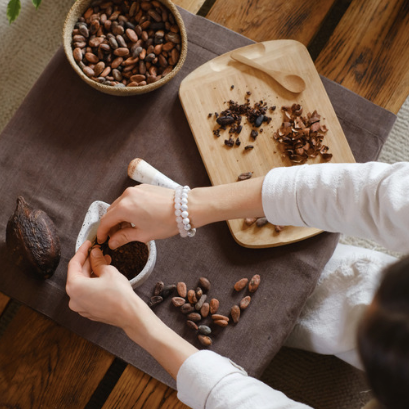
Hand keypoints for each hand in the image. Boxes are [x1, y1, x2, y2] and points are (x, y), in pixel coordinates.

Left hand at [66, 241, 197, 379]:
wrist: (129, 314)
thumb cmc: (119, 294)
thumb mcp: (108, 271)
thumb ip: (98, 261)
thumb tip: (94, 253)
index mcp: (74, 287)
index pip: (74, 264)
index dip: (82, 251)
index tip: (88, 244)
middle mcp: (73, 298)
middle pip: (78, 274)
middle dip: (89, 262)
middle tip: (98, 251)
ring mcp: (80, 307)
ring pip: (83, 284)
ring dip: (92, 272)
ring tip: (104, 262)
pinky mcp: (88, 311)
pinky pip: (87, 293)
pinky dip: (93, 283)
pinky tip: (104, 275)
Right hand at [97, 184, 177, 248]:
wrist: (185, 207)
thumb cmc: (166, 222)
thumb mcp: (143, 234)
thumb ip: (124, 237)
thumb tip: (112, 242)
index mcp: (124, 208)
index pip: (106, 221)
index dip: (102, 232)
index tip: (102, 240)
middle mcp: (126, 196)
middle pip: (111, 212)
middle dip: (110, 224)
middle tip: (113, 237)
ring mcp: (134, 190)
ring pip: (119, 204)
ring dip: (119, 216)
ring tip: (125, 228)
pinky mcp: (143, 187)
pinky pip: (129, 198)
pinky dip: (127, 208)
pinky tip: (134, 217)